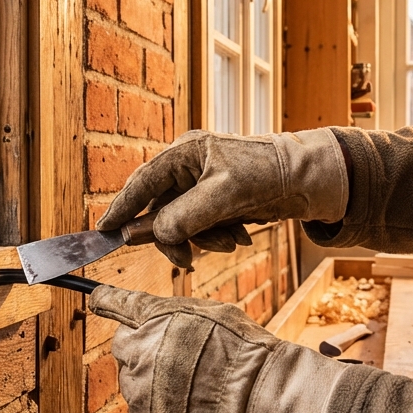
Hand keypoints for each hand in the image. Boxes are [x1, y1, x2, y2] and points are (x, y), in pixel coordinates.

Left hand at [89, 285, 347, 412]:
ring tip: (190, 385)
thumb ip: (168, 310)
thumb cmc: (240, 350)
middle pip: (124, 346)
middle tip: (177, 356)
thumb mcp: (208, 310)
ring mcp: (137, 388)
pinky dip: (158, 409)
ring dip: (150, 380)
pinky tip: (187, 404)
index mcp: (153, 318)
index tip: (97, 298)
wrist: (253, 397)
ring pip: (132, 380)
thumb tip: (143, 309)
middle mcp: (137, 351)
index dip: (106, 300)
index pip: (118, 304)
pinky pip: (141, 410)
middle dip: (142, 348)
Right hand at [96, 128, 348, 268]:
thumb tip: (153, 234)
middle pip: (160, 210)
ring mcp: (202, 185)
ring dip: (202, 239)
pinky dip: (216, 237)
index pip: (142, 182)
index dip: (121, 208)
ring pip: (181, 223)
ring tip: (231, 241)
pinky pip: (201, 227)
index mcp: (184, 153)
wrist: (309, 180)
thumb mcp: (224, 196)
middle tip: (185, 259)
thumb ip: (184, 216)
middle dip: (176, 236)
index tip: (103, 231)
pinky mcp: (216, 201)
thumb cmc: (268, 173)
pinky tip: (240, 235)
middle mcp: (188, 167)